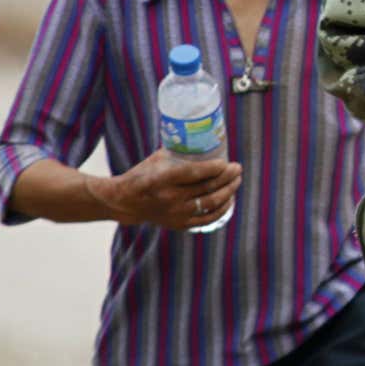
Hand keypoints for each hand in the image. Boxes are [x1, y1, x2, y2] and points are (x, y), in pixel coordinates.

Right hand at [89, 149, 241, 230]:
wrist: (127, 202)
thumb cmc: (144, 174)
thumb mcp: (157, 158)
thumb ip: (179, 153)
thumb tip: (205, 141)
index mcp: (163, 178)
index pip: (195, 173)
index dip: (215, 168)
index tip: (226, 162)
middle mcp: (171, 197)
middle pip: (207, 188)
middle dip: (227, 177)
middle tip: (237, 168)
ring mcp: (176, 213)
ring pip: (211, 203)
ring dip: (228, 192)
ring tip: (236, 181)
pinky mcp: (179, 224)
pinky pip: (207, 219)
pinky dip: (221, 209)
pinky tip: (229, 199)